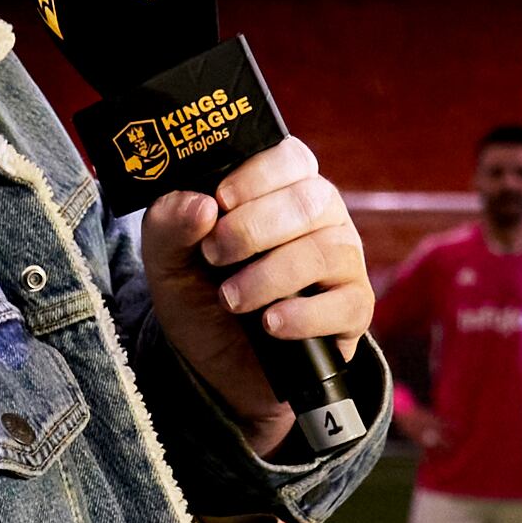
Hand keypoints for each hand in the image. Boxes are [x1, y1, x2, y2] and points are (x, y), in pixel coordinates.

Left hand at [146, 137, 369, 446]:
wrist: (218, 364)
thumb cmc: (200, 294)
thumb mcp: (168, 259)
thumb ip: (169, 225)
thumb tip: (198, 204)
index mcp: (282, 188)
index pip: (290, 158)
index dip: (258, 175)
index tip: (221, 200)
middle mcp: (322, 217)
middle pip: (311, 201)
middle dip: (255, 228)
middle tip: (214, 255)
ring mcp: (344, 262)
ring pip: (328, 251)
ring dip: (272, 275)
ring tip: (231, 299)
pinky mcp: (353, 309)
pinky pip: (346, 303)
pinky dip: (304, 314)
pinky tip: (271, 324)